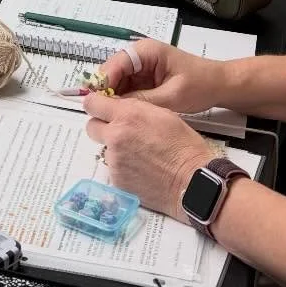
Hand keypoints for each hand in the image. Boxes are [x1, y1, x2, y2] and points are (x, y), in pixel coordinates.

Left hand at [83, 93, 213, 218]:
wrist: (194, 183)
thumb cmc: (184, 146)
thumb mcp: (162, 114)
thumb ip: (134, 109)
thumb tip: (117, 108)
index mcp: (126, 116)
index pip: (92, 103)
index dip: (97, 105)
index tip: (102, 108)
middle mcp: (115, 137)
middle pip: (92, 127)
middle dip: (102, 127)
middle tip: (120, 132)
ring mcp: (114, 160)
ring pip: (104, 149)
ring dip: (115, 149)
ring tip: (140, 156)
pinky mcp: (117, 180)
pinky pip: (113, 169)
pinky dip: (123, 168)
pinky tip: (142, 170)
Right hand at [95, 39, 224, 112]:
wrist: (221, 86)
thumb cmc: (200, 86)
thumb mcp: (172, 96)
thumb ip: (143, 101)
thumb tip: (116, 109)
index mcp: (145, 51)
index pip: (115, 64)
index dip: (103, 82)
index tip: (96, 104)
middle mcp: (139, 56)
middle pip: (113, 72)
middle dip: (106, 92)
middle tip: (100, 115)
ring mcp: (141, 67)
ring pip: (118, 82)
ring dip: (114, 98)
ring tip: (109, 118)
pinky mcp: (145, 79)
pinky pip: (127, 89)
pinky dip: (124, 101)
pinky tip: (122, 116)